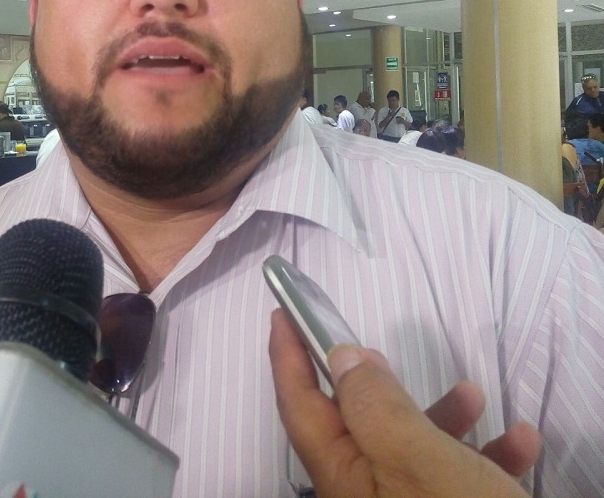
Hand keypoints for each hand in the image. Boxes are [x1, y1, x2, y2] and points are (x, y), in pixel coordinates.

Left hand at [269, 309, 540, 497]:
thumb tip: (342, 357)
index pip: (299, 406)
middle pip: (357, 424)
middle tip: (382, 351)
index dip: (287, 358)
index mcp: (342, 476)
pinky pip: (454, 478)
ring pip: (412, 448)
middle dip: (375, 384)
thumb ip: (374, 405)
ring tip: (474, 395)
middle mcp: (365, 494)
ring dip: (442, 416)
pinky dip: (481, 453)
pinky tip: (517, 441)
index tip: (279, 316)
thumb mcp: (416, 457)